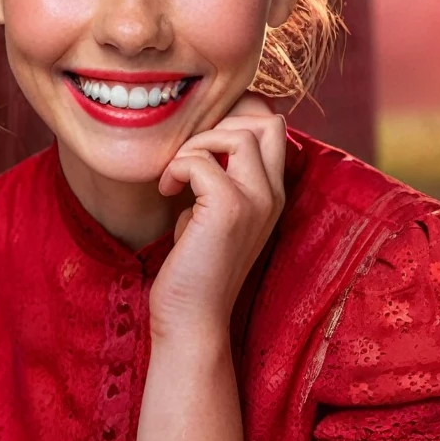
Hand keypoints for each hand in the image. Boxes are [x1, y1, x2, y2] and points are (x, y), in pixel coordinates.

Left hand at [149, 93, 286, 341]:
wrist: (193, 321)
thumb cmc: (194, 270)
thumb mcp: (210, 216)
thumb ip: (215, 182)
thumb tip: (197, 150)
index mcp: (271, 194)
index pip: (273, 127)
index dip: (235, 120)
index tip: (200, 148)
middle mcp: (272, 194)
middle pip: (266, 120)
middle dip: (221, 123)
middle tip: (191, 155)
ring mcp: (255, 200)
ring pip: (236, 132)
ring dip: (196, 145)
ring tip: (176, 176)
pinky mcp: (229, 209)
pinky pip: (199, 161)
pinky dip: (176, 168)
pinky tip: (167, 192)